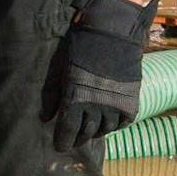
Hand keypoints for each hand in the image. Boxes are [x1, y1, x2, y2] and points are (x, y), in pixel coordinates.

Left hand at [41, 0, 156, 149]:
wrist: (113, 30)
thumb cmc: (81, 46)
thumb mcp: (59, 67)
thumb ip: (51, 94)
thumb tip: (46, 118)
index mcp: (75, 99)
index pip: (67, 131)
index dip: (62, 141)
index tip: (60, 146)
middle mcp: (96, 106)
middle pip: (85, 133)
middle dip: (77, 137)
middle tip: (73, 136)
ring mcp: (115, 104)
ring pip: (104, 130)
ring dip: (95, 131)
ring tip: (90, 127)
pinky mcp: (131, 99)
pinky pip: (122, 123)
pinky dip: (114, 125)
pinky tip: (107, 120)